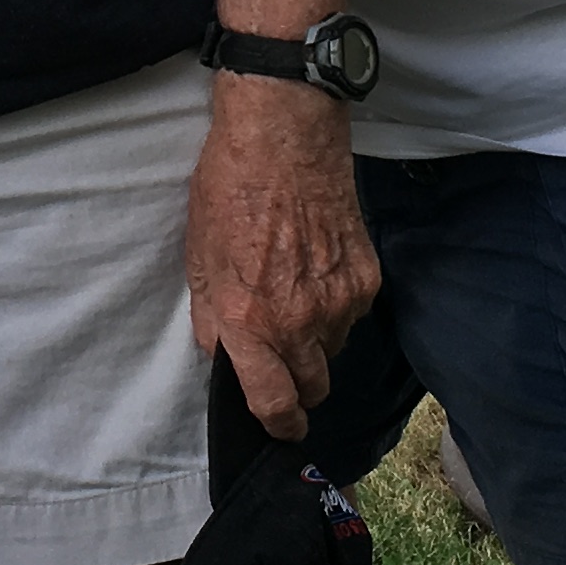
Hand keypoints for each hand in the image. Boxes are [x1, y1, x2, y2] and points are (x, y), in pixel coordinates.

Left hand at [185, 73, 380, 438]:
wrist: (284, 137)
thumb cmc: (229, 190)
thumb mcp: (199, 258)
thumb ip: (211, 319)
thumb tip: (222, 356)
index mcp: (250, 321)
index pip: (274, 402)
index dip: (278, 424)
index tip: (280, 427)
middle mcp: (300, 321)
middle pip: (314, 388)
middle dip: (299, 386)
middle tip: (283, 361)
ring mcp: (339, 301)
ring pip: (334, 350)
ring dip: (316, 342)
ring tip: (296, 296)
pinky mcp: (366, 278)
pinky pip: (352, 315)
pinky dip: (336, 307)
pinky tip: (316, 269)